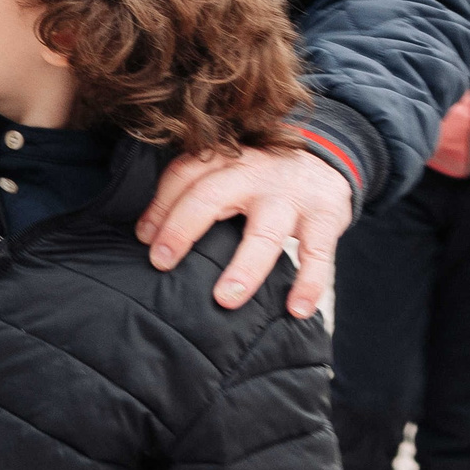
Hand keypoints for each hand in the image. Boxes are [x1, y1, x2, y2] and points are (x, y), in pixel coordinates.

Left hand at [136, 143, 353, 316]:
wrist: (326, 160)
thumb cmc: (260, 176)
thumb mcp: (227, 170)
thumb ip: (195, 192)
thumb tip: (146, 235)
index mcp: (224, 159)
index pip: (182, 176)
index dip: (159, 207)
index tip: (143, 240)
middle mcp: (253, 172)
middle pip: (210, 197)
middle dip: (182, 231)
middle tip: (162, 264)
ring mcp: (289, 195)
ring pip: (265, 233)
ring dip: (245, 269)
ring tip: (226, 300)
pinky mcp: (324, 217)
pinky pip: (318, 254)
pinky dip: (309, 284)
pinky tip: (297, 310)